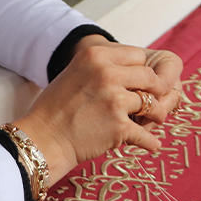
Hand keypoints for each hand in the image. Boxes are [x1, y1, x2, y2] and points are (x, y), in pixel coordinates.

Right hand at [12, 41, 183, 183]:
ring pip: (152, 104)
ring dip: (156, 114)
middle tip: (154, 100)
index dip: (142, 69)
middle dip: (155, 90)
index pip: (137, 55)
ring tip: (155, 119)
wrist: (43, 139)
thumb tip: (133, 69)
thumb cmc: (56, 107)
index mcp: (95, 56)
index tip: (142, 81)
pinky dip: (150, 142)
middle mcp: (107, 74)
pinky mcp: (119, 127)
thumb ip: (102, 66)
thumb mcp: (76, 72)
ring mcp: (114, 100)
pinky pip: (146, 134)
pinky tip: (152, 144)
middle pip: (150, 77)